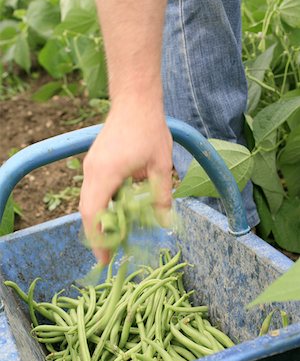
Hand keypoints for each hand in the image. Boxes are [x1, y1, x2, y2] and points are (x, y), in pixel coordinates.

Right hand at [79, 96, 172, 262]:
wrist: (134, 100)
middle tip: (110, 254)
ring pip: (88, 202)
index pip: (94, 214)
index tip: (104, 259)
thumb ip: (161, 196)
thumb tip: (166, 223)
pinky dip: (100, 206)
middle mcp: (92, 172)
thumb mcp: (161, 165)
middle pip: (87, 212)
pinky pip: (92, 190)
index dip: (97, 239)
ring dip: (98, 221)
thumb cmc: (149, 129)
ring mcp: (90, 166)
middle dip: (97, 235)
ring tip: (115, 237)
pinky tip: (116, 212)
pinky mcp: (93, 161)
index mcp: (107, 174)